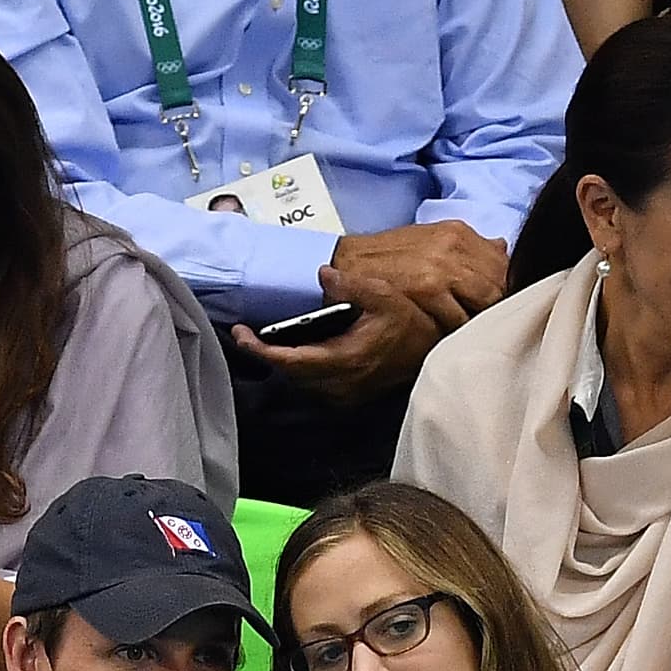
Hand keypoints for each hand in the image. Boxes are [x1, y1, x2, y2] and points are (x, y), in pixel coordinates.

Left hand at [232, 263, 444, 402]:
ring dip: (283, 361)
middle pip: (288, 374)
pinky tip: (296, 349)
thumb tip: (323, 273)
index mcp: (344, 360)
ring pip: (298, 381)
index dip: (260, 350)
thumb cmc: (408, 324)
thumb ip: (351, 285)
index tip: (240, 335)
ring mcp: (343, 394)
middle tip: (247, 333)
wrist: (431, 353)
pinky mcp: (347, 396)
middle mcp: (340, 384)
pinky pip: (312, 384)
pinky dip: (300, 367)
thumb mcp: (383, 295)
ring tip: (266, 339)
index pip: (289, 361)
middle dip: (266, 353)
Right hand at [331, 221, 507, 329]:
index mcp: (458, 233)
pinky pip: (460, 318)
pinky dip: (458, 331)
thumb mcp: (430, 241)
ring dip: (479, 321)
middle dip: (498, 306)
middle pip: (499, 284)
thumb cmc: (387, 260)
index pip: (503, 265)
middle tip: (491, 325)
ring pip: (484, 304)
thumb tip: (501, 249)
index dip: (506, 288)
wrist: (347, 265)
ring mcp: (444, 267)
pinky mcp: (430, 289)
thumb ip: (468, 247)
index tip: (503, 305)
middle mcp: (455, 245)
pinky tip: (450, 336)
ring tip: (469, 333)